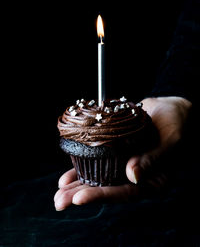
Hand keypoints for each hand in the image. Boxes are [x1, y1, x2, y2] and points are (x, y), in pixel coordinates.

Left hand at [54, 97, 191, 209]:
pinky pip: (98, 161)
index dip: (101, 195)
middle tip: (60, 202)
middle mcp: (136, 175)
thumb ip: (152, 160)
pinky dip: (82, 167)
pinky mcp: (116, 152)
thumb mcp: (170, 141)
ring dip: (78, 185)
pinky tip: (67, 176)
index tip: (79, 198)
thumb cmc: (178, 123)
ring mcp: (125, 164)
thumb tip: (132, 176)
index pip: (125, 192)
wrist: (171, 107)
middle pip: (108, 188)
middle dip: (82, 195)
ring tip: (58, 193)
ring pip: (99, 177)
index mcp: (153, 180)